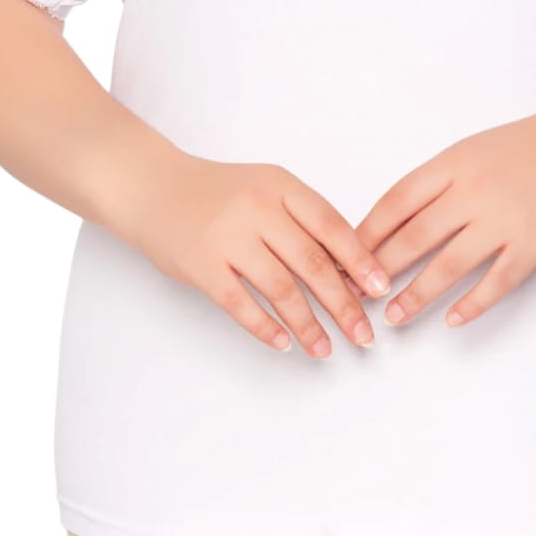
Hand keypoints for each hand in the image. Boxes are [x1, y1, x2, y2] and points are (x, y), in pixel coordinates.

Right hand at [131, 155, 391, 357]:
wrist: (154, 187)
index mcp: (280, 186)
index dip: (359, 261)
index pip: (331, 226)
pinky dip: (265, 327)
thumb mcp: (266, 188)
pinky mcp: (202, 266)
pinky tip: (284, 343)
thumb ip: (301, 220)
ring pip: (281, 289)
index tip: (380, 290)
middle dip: (343, 304)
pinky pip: (241, 304)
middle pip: (312, 263)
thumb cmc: (219, 193)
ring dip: (308, 325)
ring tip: (325, 349)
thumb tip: (347, 271)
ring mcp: (228, 237)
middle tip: (363, 334)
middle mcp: (257, 209)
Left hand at [346, 97, 535, 329]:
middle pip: (414, 237)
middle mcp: (474, 191)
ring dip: (416, 296)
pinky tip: (452, 321)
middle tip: (356, 295)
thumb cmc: (534, 146)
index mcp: (455, 162)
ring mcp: (504, 220)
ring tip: (394, 317)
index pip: (397, 201)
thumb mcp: (477, 149)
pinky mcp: (533, 246)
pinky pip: (495, 283)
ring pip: (448, 267)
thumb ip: (442, 180)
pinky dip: (471, 305)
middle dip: (380, 270)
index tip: (345, 256)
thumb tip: (399, 217)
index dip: (367, 233)